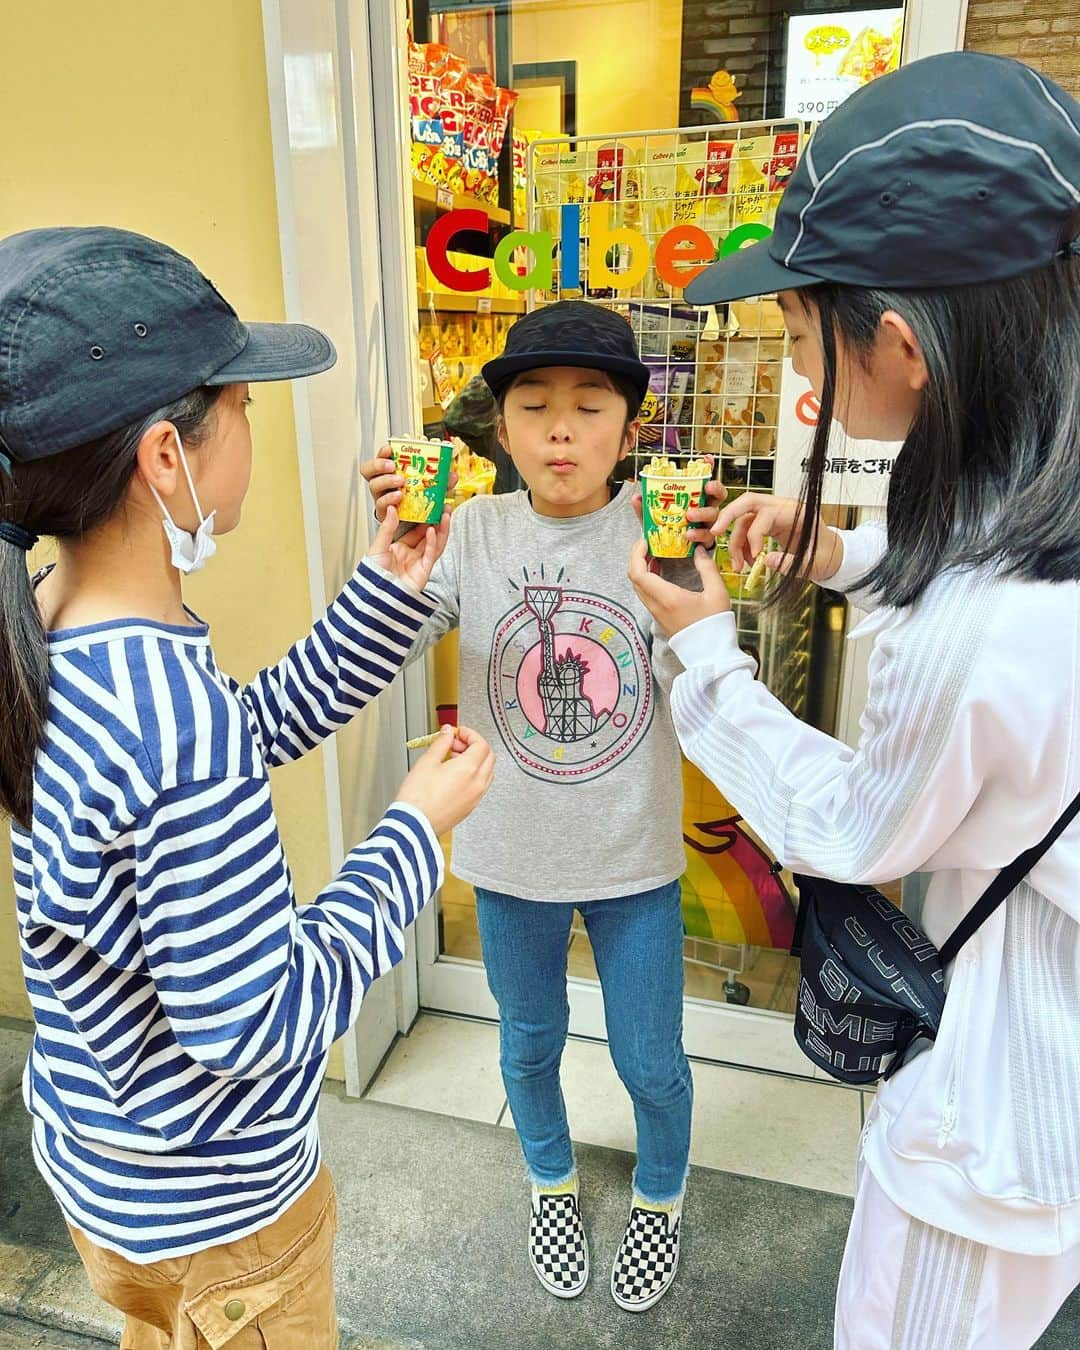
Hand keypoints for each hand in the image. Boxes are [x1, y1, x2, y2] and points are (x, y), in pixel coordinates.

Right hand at [361, 450, 458, 523]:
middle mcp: (382, 484)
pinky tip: (398, 497)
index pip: (379, 457)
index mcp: (390, 472)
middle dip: (379, 464)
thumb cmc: (418, 501)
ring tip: (401, 482)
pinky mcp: (384, 512)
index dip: (382, 452)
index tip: (389, 448)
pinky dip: (390, 499)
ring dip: (386, 481)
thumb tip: (452, 475)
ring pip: (374, 485)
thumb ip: (441, 481)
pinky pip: (381, 505)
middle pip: (368, 470)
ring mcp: (381, 497)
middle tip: (392, 466)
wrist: (415, 524)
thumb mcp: (431, 487)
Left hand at [365, 504, 448, 591]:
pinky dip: (433, 542)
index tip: (429, 506)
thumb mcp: (378, 546)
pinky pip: (431, 554)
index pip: (415, 532)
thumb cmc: (374, 576)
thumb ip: (387, 527)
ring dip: (442, 529)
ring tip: (446, 515)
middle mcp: (411, 556)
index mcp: (400, 549)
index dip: (423, 519)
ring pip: (435, 543)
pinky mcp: (424, 571)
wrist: (376, 595)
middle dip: (438, 522)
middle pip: (429, 536)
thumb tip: (392, 509)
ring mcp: (419, 563)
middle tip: (444, 507)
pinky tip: (433, 530)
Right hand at [395, 724, 495, 836]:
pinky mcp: (470, 807)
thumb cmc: (418, 797)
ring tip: (453, 760)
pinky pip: (480, 786)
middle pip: (488, 756)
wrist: (414, 824)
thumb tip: (448, 733)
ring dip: (475, 761)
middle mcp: (477, 783)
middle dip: (474, 746)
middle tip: (455, 744)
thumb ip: (441, 743)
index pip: (481, 744)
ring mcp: (476, 797)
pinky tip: (453, 776)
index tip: (458, 733)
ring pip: (486, 772)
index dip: (470, 734)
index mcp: (469, 769)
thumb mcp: (427, 762)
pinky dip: (472, 776)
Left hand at [628, 540, 730, 637]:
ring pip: (638, 587)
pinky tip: (660, 571)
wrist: (710, 654)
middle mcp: (656, 606)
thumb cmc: (715, 624)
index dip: (636, 553)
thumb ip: (707, 568)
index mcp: (667, 598)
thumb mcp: (717, 593)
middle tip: (649, 543)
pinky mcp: (659, 617)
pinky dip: (647, 579)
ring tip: (655, 554)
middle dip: (637, 557)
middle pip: (634, 578)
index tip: (645, 540)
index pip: (638, 573)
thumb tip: (699, 550)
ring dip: (641, 568)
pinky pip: (645, 594)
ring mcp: (655, 613)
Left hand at [630, 466, 725, 548]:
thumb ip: (646, 508)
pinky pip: (707, 535)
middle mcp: (705, 508)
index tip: (707, 459)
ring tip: (689, 515)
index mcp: (695, 498)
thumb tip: (637, 497)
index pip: (704, 480)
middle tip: (707, 487)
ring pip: (714, 514)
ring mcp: (708, 524)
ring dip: (703, 513)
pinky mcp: (707, 541)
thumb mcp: (653, 518)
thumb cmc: (666, 530)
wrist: (669, 554)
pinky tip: (689, 534)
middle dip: (715, 488)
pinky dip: (698, 534)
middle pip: (719, 494)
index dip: (708, 468)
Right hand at [715, 492, 841, 582]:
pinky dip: (742, 545)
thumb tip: (764, 560)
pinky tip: (745, 561)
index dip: (754, 535)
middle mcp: (783, 507)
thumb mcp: (813, 563)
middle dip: (728, 516)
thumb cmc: (828, 557)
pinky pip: (748, 528)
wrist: (834, 556)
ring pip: (744, 518)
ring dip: (735, 541)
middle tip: (714, 532)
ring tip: (738, 566)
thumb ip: (789, 562)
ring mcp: (775, 514)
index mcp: (797, 512)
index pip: (765, 514)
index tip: (754, 558)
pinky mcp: (770, 523)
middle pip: (748, 502)